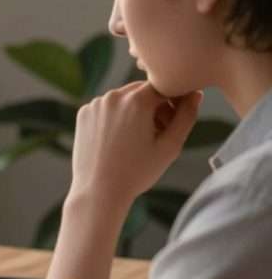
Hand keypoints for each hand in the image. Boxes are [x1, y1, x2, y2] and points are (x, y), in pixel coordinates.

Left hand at [70, 81, 201, 206]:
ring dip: (135, 111)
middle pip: (143, 91)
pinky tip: (119, 140)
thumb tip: (195, 94)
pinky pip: (107, 107)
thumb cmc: (137, 172)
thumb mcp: (171, 145)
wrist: (98, 191)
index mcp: (137, 100)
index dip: (174, 103)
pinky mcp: (83, 114)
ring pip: (124, 98)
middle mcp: (114, 96)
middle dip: (155, 106)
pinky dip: (116, 117)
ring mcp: (95, 104)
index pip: (165, 87)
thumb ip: (187, 115)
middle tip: (158, 133)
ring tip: (138, 139)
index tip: (173, 123)